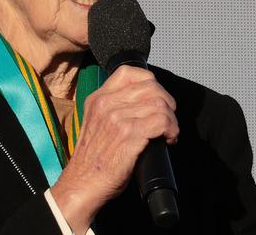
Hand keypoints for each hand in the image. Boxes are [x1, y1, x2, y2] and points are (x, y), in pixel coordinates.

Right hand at [50, 66, 178, 233]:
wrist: (83, 182)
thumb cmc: (93, 158)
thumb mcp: (96, 122)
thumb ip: (112, 108)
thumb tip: (142, 102)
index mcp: (98, 98)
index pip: (129, 73)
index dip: (150, 81)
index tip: (156, 98)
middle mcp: (106, 104)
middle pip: (150, 87)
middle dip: (167, 102)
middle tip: (167, 118)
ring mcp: (117, 119)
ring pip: (159, 104)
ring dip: (171, 119)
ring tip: (168, 132)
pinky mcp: (129, 135)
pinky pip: (161, 122)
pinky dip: (171, 130)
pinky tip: (168, 140)